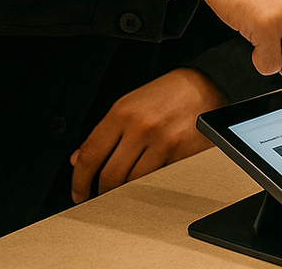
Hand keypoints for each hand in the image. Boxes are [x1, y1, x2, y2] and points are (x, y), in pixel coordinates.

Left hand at [70, 67, 224, 202]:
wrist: (202, 85)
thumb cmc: (164, 95)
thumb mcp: (127, 106)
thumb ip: (103, 134)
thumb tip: (79, 159)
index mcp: (122, 113)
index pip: (90, 155)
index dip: (79, 180)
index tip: (79, 192)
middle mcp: (141, 127)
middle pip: (111, 175)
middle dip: (102, 192)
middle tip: (101, 196)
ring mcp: (163, 141)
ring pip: (135, 182)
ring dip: (127, 190)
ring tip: (126, 187)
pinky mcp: (183, 153)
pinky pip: (160, 180)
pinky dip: (152, 184)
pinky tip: (150, 177)